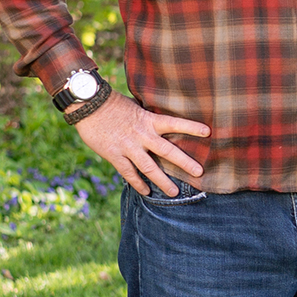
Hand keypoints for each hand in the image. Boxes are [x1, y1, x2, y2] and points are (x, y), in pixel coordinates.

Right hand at [73, 92, 210, 195]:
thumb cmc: (113, 104)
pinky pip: (129, 173)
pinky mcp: (114, 155)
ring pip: (149, 168)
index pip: (175, 123)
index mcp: (149, 120)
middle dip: (185, 162)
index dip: (191, 127)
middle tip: (200, 173)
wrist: (88, 105)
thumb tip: (163, 126)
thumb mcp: (136, 107)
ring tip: (175, 192)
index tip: (208, 132)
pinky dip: (137, 184)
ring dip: (163, 181)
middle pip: (167, 151)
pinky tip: (146, 192)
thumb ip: (149, 119)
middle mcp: (142, 135)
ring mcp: (128, 147)